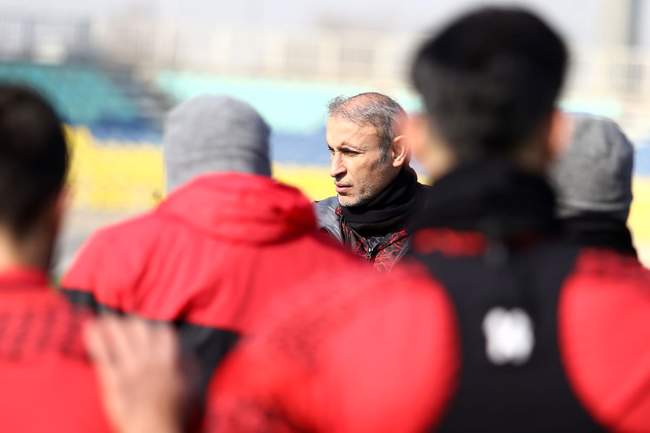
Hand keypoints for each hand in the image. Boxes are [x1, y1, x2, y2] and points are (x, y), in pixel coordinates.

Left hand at [84, 315, 187, 432]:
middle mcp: (148, 360)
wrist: (154, 429)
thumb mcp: (193, 387)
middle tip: (128, 320)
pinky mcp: (113, 380)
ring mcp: (129, 369)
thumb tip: (187, 350)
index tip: (151, 327)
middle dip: (133, 323)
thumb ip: (189, 365)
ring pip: (120, 338)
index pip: (163, 334)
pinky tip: (89, 327)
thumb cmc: (176, 413)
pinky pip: (104, 355)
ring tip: (106, 316)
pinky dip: (96, 340)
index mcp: (168, 361)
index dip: (156, 329)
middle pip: (140, 331)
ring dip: (112, 325)